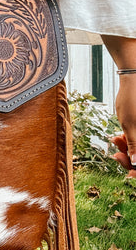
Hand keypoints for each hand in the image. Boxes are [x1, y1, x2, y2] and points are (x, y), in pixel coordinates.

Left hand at [102, 35, 135, 177]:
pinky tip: (118, 135)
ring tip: (115, 140)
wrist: (135, 76)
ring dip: (129, 147)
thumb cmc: (134, 98)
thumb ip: (135, 146)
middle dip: (132, 157)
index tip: (128, 174)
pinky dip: (131, 138)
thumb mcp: (131, 126)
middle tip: (116, 154)